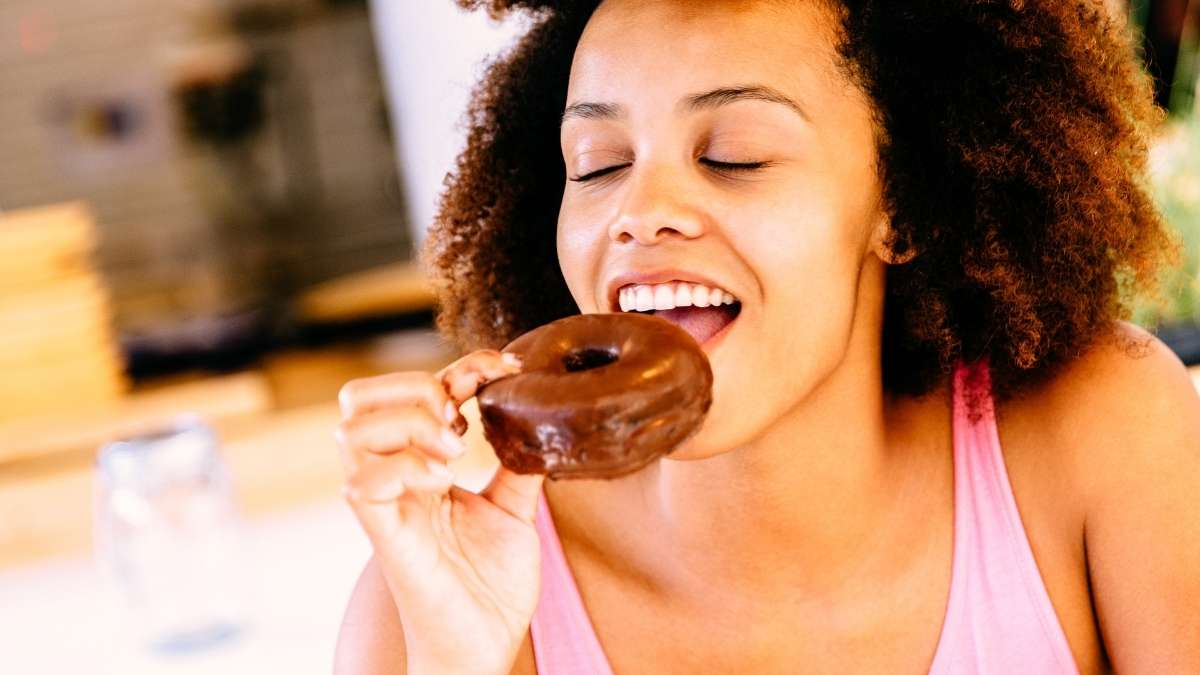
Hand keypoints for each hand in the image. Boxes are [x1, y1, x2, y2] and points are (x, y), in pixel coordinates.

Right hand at [336, 350, 544, 673]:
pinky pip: (363, 482)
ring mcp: (383, 505)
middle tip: (462, 419)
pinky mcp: (384, 536)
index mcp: (416, 465)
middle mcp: (390, 478)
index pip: (412, 391)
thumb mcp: (513, 510)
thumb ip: (517, 463)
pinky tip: (444, 479)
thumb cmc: (489, 586)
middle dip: (416, 386)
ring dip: (408, 423)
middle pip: (358, 398)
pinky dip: (405, 466)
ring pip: (350, 429)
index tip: (503, 371)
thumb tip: (538, 417)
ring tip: (454, 448)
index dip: (457, 368)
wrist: (483, 646)